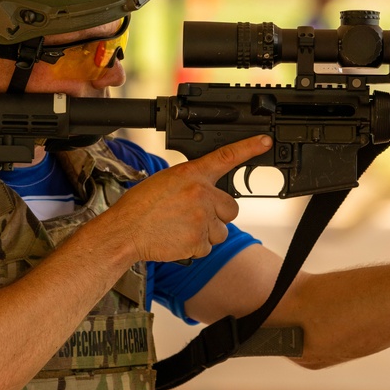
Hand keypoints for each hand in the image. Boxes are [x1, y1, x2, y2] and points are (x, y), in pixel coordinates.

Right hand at [99, 135, 272, 263]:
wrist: (126, 231)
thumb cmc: (141, 206)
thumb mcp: (166, 182)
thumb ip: (191, 184)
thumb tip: (207, 192)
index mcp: (191, 175)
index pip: (226, 157)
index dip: (249, 148)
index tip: (264, 142)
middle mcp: (201, 195)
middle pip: (232, 208)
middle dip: (218, 215)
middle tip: (194, 216)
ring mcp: (202, 219)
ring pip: (222, 231)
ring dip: (206, 232)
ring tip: (180, 228)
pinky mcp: (199, 242)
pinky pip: (208, 247)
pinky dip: (195, 247)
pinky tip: (177, 239)